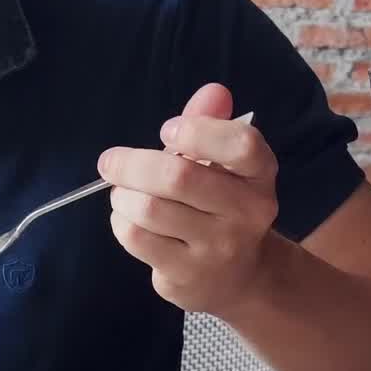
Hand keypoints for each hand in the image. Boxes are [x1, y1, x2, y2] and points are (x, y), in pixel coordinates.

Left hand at [97, 83, 279, 313]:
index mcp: (259, 177)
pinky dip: (121, 222)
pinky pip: (137, 238)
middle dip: (132, 164)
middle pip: (178, 177)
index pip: (241, 145)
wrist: (237, 278)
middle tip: (110, 162)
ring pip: (150, 209)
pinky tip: (128, 220)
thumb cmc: (219, 207)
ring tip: (123, 194)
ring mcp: (218, 248)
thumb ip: (210, 126)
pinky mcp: (187, 275)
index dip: (198, 131)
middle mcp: (247, 213)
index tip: (166, 130)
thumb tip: (213, 91)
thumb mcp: (221, 165)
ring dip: (123, 196)